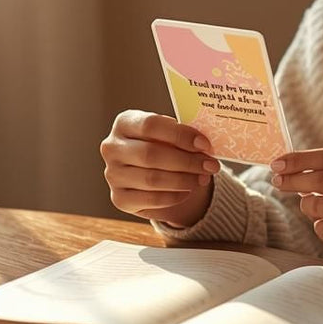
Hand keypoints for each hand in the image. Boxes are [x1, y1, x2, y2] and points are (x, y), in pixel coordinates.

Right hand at [101, 110, 218, 228]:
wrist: (148, 172)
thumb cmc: (162, 146)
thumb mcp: (169, 134)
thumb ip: (181, 136)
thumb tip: (203, 146)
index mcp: (124, 123)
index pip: (150, 125)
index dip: (180, 135)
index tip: (204, 144)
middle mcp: (112, 147)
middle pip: (151, 154)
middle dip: (186, 161)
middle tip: (210, 165)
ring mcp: (113, 174)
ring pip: (152, 179)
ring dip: (184, 180)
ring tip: (203, 177)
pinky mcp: (119, 199)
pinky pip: (151, 200)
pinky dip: (175, 196)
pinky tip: (188, 190)